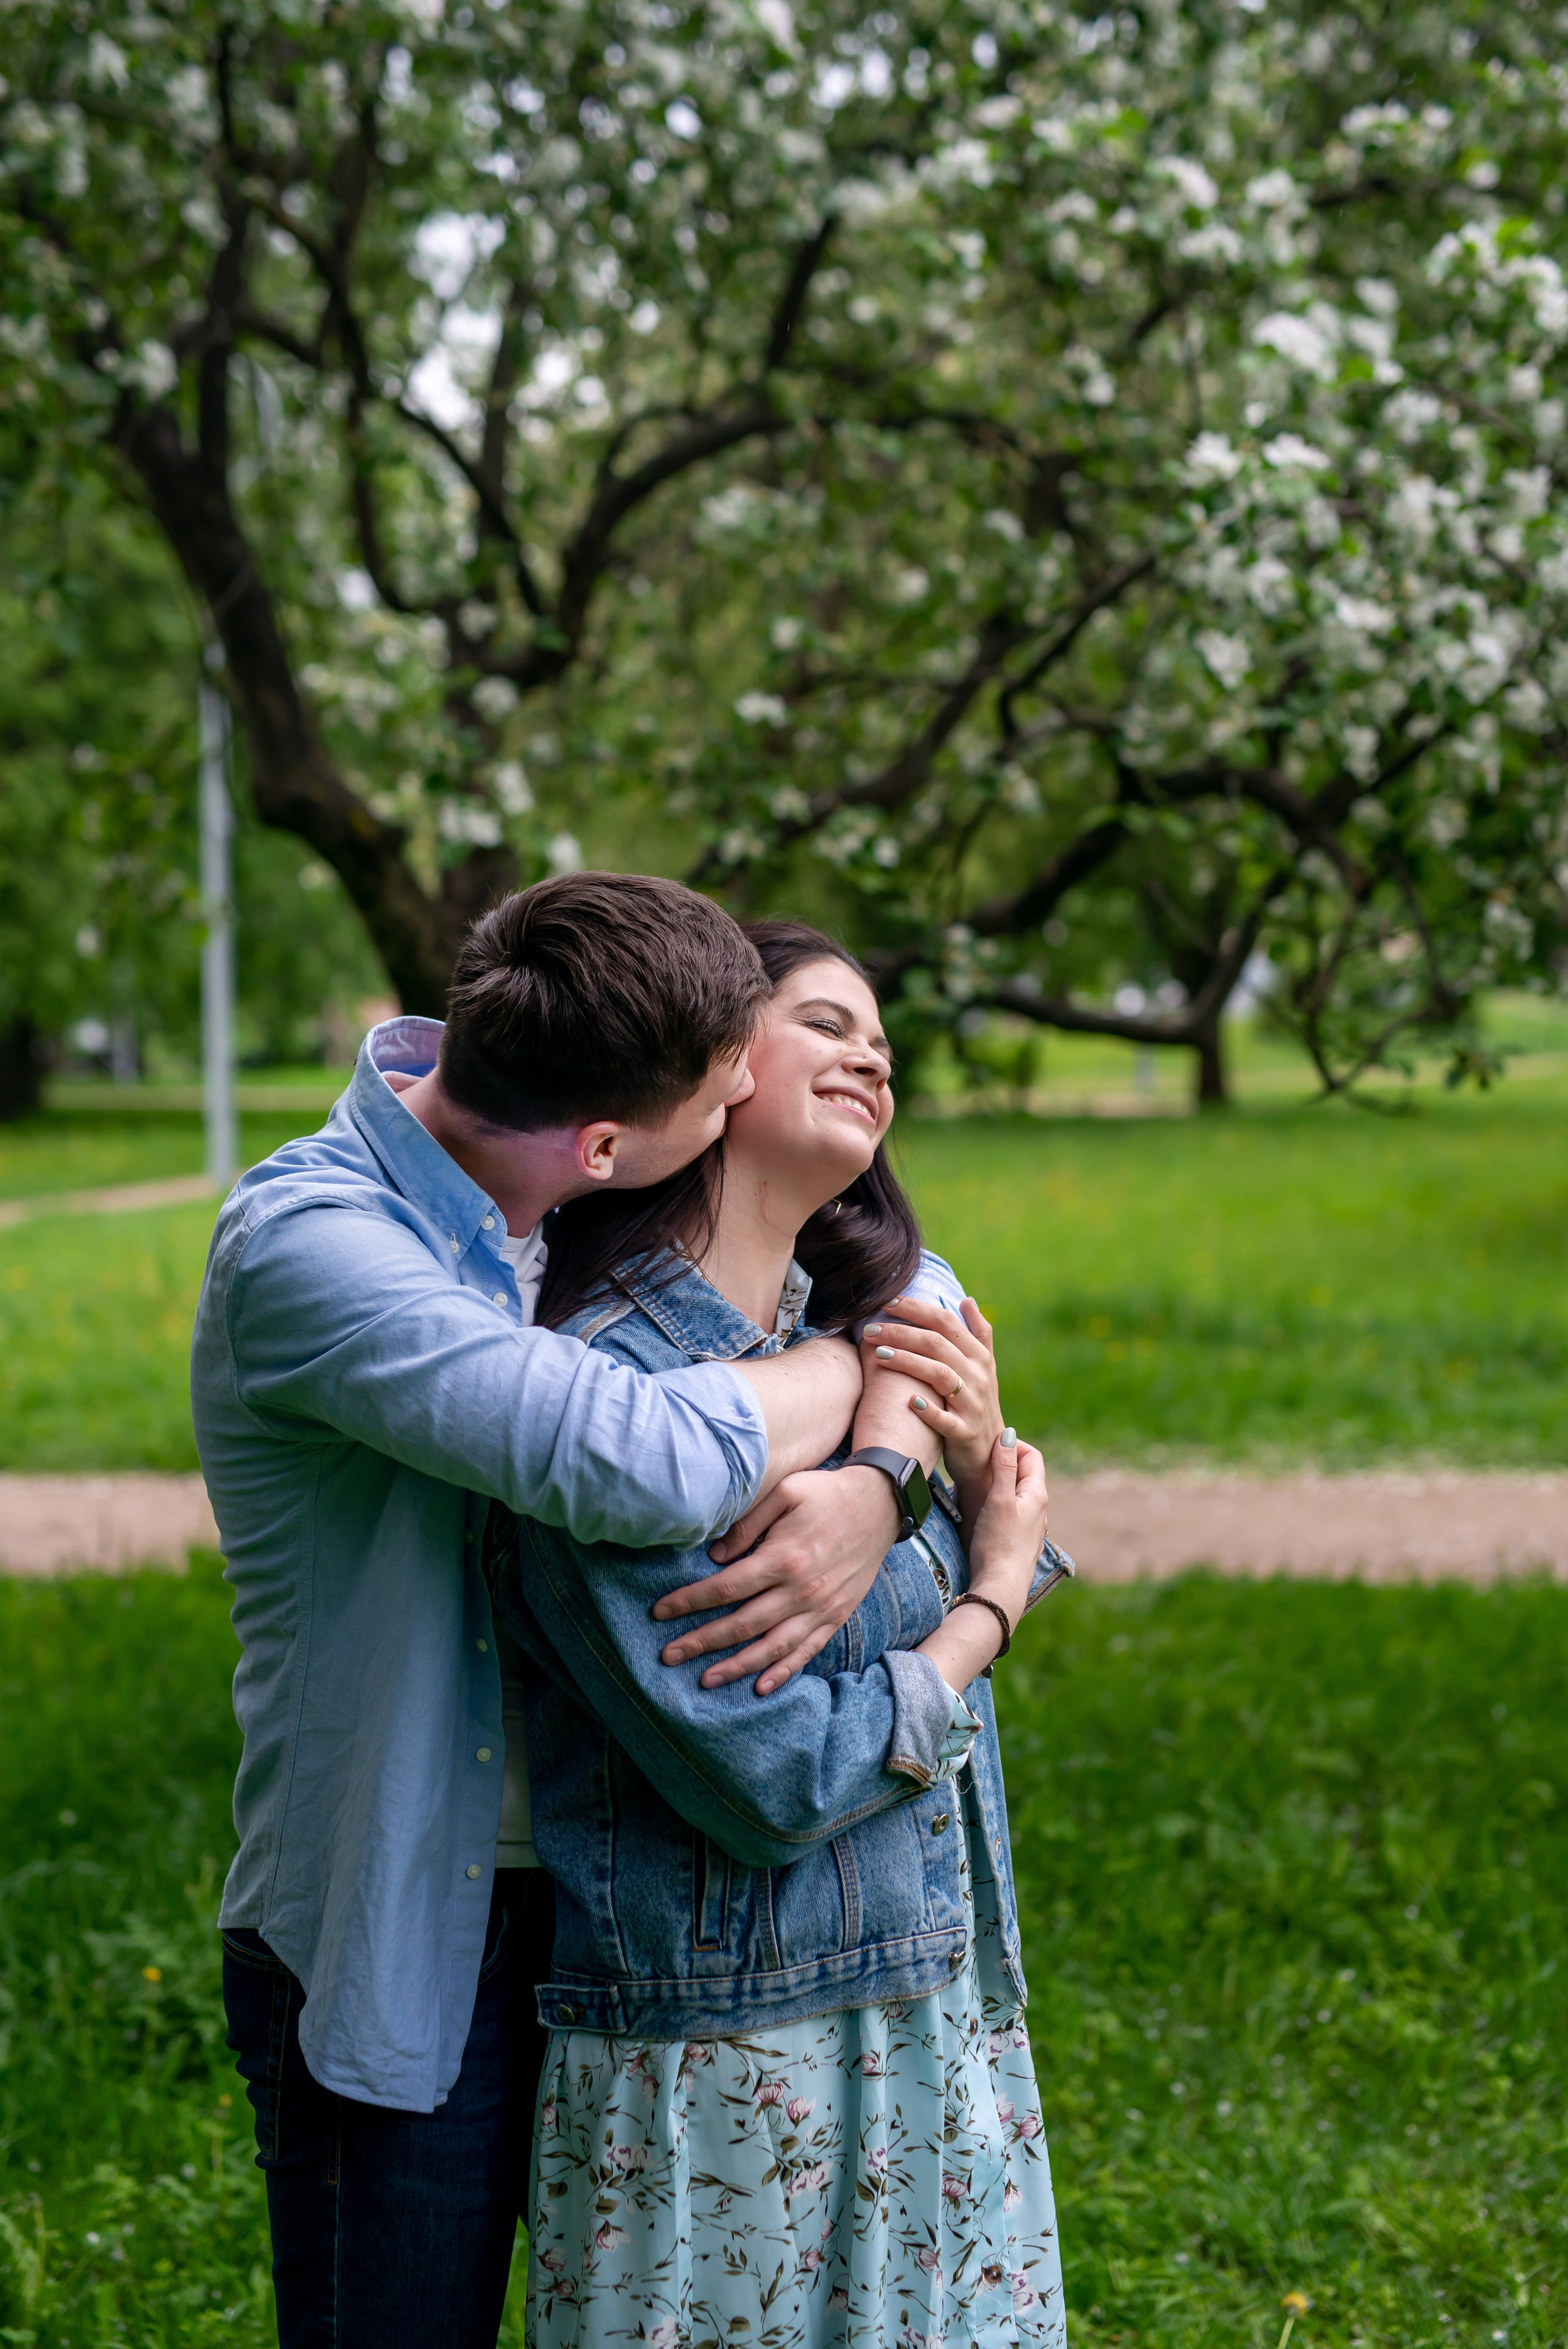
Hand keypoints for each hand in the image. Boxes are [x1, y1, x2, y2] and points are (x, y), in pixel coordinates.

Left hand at [651, 1464, 900, 1694]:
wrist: (881, 1503)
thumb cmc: (827, 1492)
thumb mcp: (785, 1491)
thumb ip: (747, 1524)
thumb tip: (714, 1556)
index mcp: (783, 1557)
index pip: (725, 1587)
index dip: (689, 1602)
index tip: (660, 1612)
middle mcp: (802, 1589)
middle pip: (742, 1624)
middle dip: (701, 1641)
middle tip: (668, 1655)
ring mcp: (821, 1607)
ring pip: (772, 1647)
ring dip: (736, 1666)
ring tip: (705, 1680)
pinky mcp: (837, 1615)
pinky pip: (807, 1651)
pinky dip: (783, 1671)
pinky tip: (760, 1687)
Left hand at [861, 1294, 1003, 1491]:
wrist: (989, 1454)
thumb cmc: (977, 1404)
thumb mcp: (984, 1368)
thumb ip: (978, 1333)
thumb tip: (967, 1300)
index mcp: (979, 1356)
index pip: (947, 1322)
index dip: (917, 1309)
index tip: (888, 1302)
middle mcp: (978, 1376)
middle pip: (938, 1344)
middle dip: (901, 1332)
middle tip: (870, 1329)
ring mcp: (972, 1405)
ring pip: (939, 1375)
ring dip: (907, 1362)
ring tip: (878, 1355)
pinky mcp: (965, 1433)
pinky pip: (946, 1419)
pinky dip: (928, 1409)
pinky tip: (908, 1400)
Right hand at [966, 1430, 1049, 1620]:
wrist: (1001, 1587)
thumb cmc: (998, 1542)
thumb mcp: (999, 1498)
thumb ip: (1003, 1466)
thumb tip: (1008, 1434)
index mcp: (1037, 1494)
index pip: (1032, 1455)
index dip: (1013, 1444)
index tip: (990, 1446)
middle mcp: (1039, 1509)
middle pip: (1026, 1473)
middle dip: (1005, 1462)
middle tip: (980, 1461)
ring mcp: (1031, 1526)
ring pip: (1018, 1494)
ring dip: (1002, 1483)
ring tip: (979, 1484)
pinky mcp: (1019, 1540)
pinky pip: (1014, 1511)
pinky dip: (1001, 1502)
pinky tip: (985, 1511)